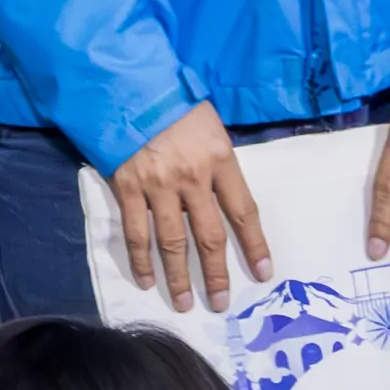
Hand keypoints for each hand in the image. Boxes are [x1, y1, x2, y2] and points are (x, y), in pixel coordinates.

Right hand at [105, 105, 274, 314]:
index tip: (263, 273)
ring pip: (171, 242)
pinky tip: (146, 280)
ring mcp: (157, 186)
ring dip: (178, 277)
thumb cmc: (174, 103)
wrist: (127, 86)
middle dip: (216, 274)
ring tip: (183, 303)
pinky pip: (135, 232)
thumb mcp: (210, 127)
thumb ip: (218, 164)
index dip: (254, 245)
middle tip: (221, 303)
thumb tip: (224, 200)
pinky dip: (140, 259)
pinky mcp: (127, 188)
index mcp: (220, 159)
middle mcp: (191, 178)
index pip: (243, 211)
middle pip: (209, 236)